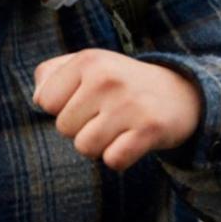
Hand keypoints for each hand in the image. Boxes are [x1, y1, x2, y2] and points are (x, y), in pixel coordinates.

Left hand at [33, 50, 202, 171]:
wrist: (183, 93)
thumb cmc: (120, 83)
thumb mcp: (87, 65)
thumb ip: (50, 74)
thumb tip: (38, 99)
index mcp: (88, 60)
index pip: (45, 102)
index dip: (61, 108)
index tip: (85, 100)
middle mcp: (108, 79)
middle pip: (64, 128)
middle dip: (81, 128)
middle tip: (107, 115)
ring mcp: (130, 104)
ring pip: (85, 147)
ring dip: (99, 146)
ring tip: (117, 128)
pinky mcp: (150, 129)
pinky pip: (113, 161)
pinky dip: (119, 158)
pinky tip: (132, 141)